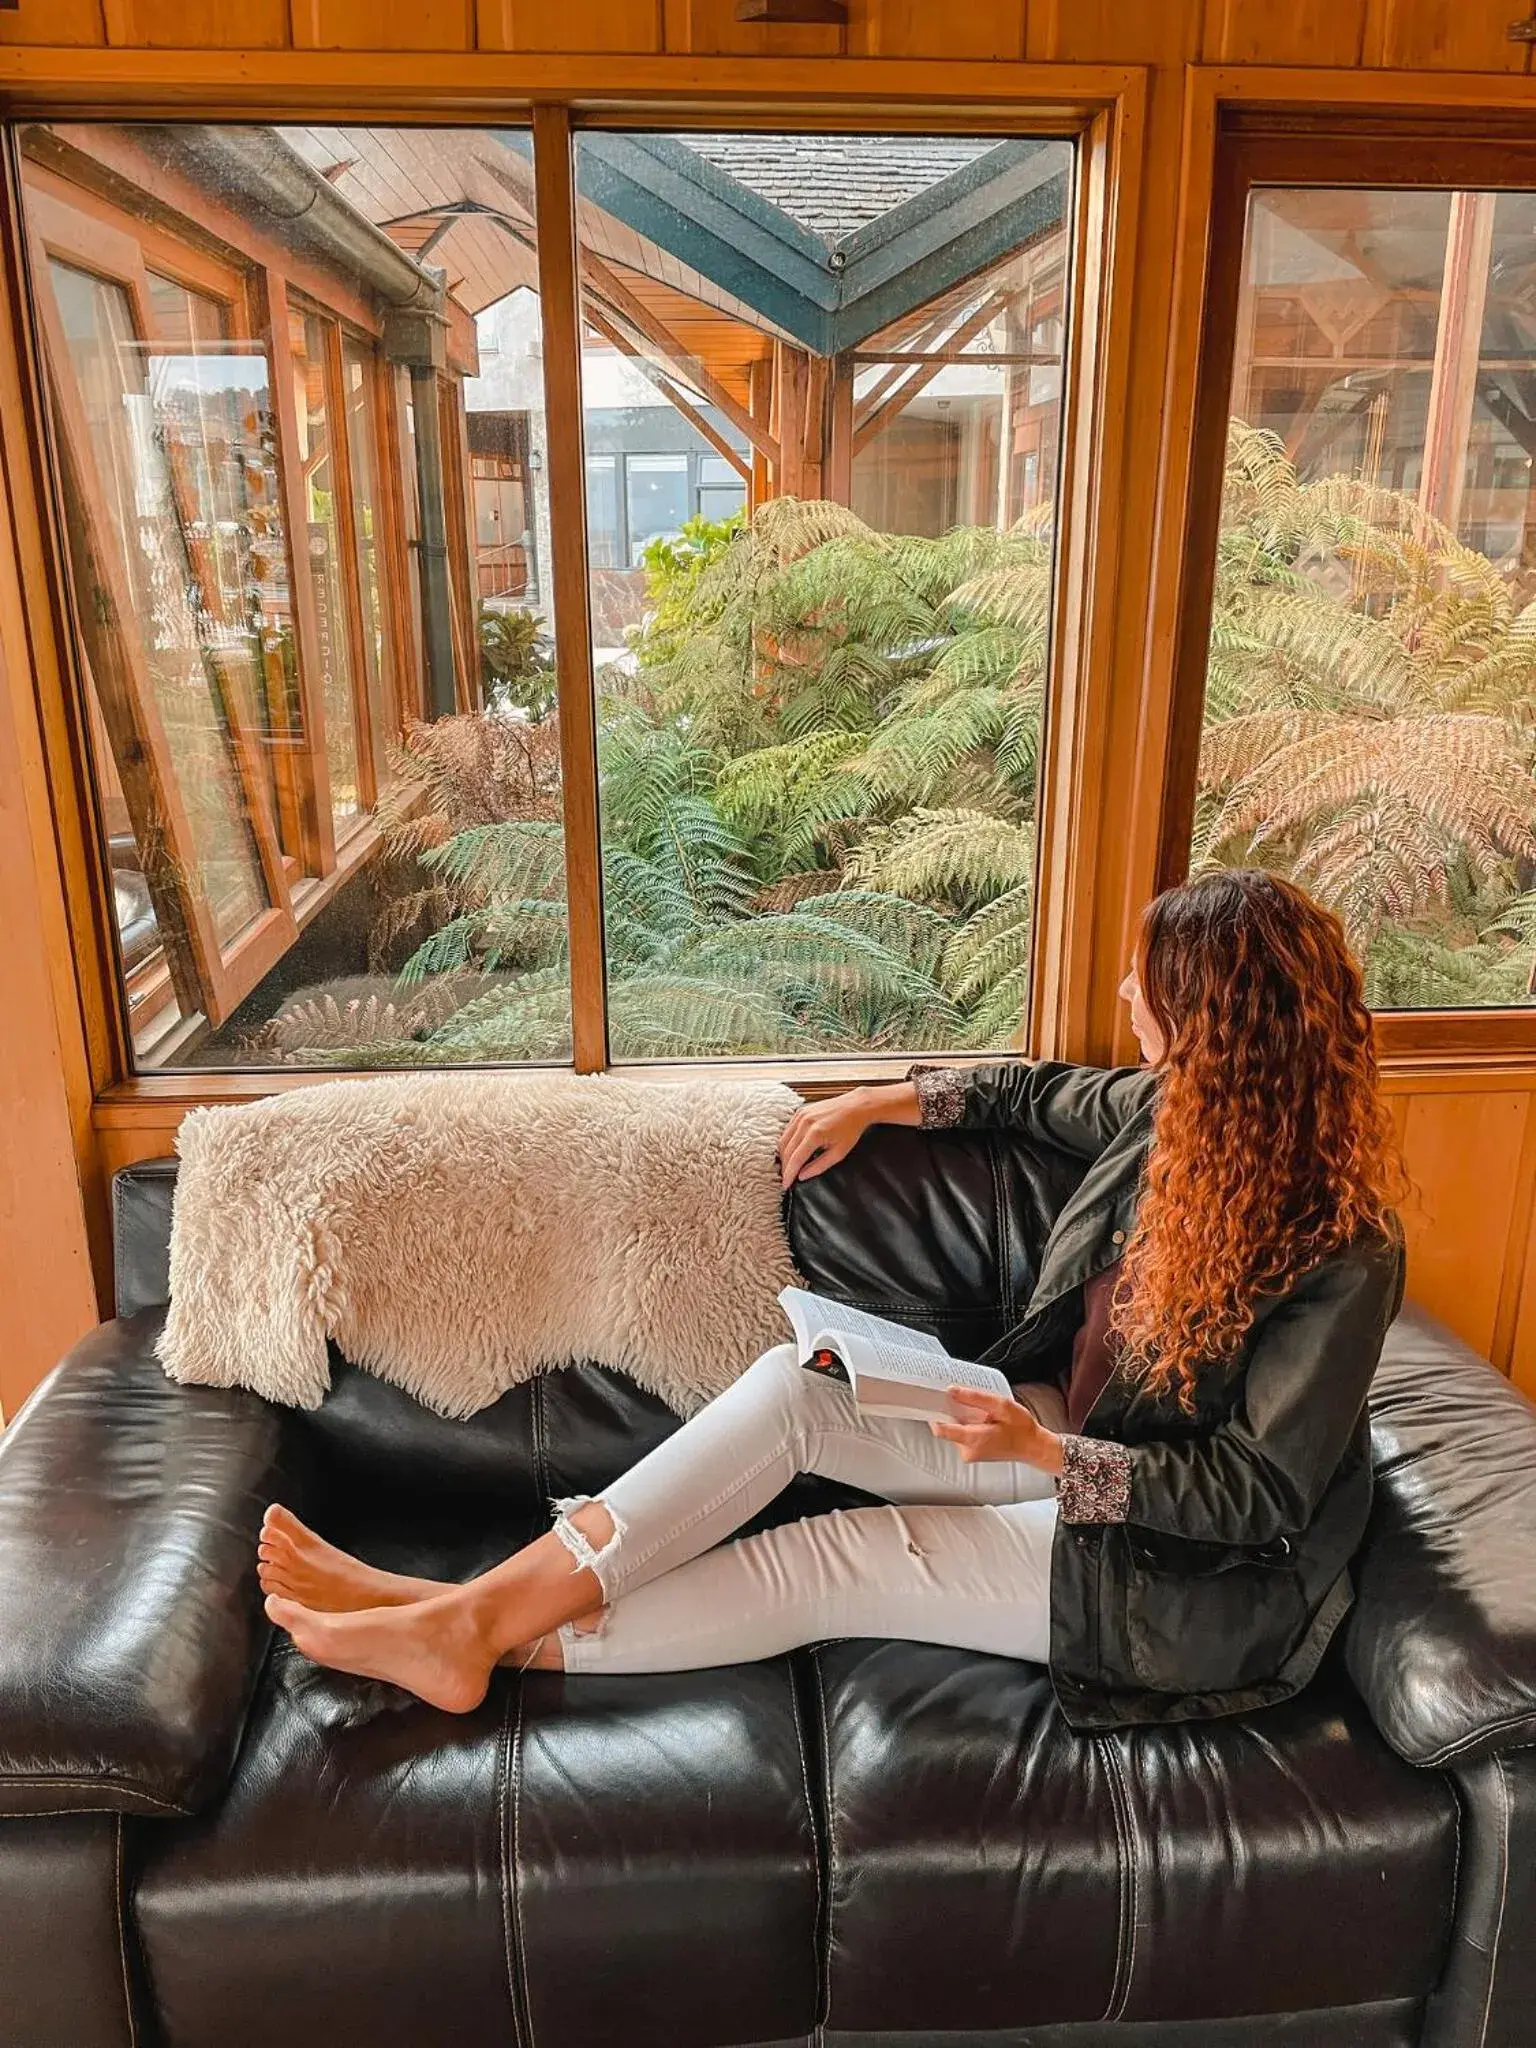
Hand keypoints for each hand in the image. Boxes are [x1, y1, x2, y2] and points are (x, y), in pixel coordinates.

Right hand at [778, 1090, 875, 1187]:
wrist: (855, 1106)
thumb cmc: (850, 1129)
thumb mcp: (839, 1153)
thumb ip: (819, 1166)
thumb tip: (802, 1176)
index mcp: (815, 1134)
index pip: (796, 1159)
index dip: (789, 1174)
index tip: (786, 1185)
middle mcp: (804, 1123)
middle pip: (787, 1150)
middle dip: (785, 1166)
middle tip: (786, 1178)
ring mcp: (801, 1115)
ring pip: (783, 1140)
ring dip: (783, 1155)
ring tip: (788, 1167)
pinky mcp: (800, 1111)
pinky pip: (787, 1130)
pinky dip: (787, 1142)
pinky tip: (791, 1151)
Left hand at [930, 1387, 1065, 1473]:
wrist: (1034, 1447)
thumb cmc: (1021, 1428)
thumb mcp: (1001, 1405)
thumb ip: (975, 1398)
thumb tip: (952, 1391)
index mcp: (973, 1439)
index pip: (941, 1429)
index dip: (934, 1412)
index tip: (933, 1400)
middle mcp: (968, 1450)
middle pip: (947, 1427)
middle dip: (954, 1412)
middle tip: (966, 1400)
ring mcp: (970, 1454)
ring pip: (955, 1430)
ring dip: (963, 1418)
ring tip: (982, 1413)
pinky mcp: (973, 1453)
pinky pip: (962, 1435)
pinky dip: (968, 1425)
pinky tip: (983, 1420)